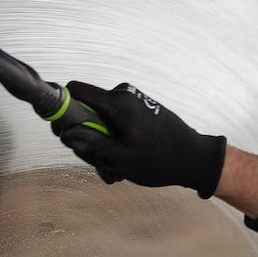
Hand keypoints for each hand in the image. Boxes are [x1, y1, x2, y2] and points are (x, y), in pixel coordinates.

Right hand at [52, 81, 226, 197]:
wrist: (194, 158)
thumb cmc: (163, 160)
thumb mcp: (122, 159)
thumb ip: (92, 144)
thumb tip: (66, 134)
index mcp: (118, 103)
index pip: (76, 90)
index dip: (62, 109)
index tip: (63, 131)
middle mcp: (123, 95)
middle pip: (85, 109)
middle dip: (86, 136)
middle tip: (101, 161)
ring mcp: (131, 101)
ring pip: (99, 120)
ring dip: (102, 144)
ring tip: (116, 166)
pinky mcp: (136, 109)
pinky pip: (113, 122)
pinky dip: (114, 140)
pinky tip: (125, 160)